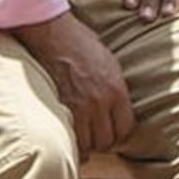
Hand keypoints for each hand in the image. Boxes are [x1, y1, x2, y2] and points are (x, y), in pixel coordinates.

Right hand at [8, 10, 134, 155]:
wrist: (53, 33)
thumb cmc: (81, 43)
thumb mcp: (109, 63)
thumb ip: (115, 89)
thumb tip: (117, 108)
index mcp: (116, 90)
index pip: (126, 128)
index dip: (120, 133)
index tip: (113, 131)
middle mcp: (100, 102)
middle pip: (107, 140)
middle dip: (103, 141)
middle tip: (96, 137)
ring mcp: (79, 107)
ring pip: (89, 144)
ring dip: (87, 145)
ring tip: (83, 138)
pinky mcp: (60, 108)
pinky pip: (70, 138)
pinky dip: (71, 143)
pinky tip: (69, 139)